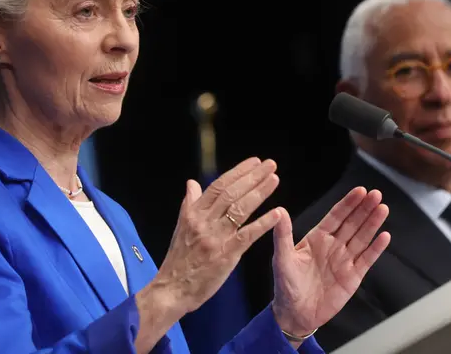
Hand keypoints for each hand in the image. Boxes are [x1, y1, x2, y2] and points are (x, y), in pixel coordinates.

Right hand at [134, 158, 283, 351]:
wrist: (172, 288)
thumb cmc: (178, 259)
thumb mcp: (180, 227)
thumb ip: (189, 204)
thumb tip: (191, 183)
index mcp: (193, 213)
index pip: (218, 186)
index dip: (237, 172)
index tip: (253, 162)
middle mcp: (204, 221)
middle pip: (231, 193)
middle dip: (252, 177)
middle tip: (270, 165)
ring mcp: (215, 237)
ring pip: (240, 209)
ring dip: (259, 192)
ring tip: (274, 180)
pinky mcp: (226, 254)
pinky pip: (247, 234)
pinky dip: (263, 223)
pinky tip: (277, 213)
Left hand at [270, 187, 389, 337]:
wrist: (295, 314)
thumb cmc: (286, 285)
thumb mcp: (282, 258)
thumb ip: (282, 235)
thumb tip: (279, 211)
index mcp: (317, 238)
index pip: (336, 216)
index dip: (348, 203)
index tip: (359, 190)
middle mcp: (333, 246)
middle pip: (352, 223)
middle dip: (364, 209)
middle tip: (376, 194)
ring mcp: (344, 260)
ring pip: (362, 238)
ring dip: (373, 223)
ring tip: (383, 208)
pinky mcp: (353, 277)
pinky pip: (367, 259)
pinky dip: (376, 248)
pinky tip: (384, 236)